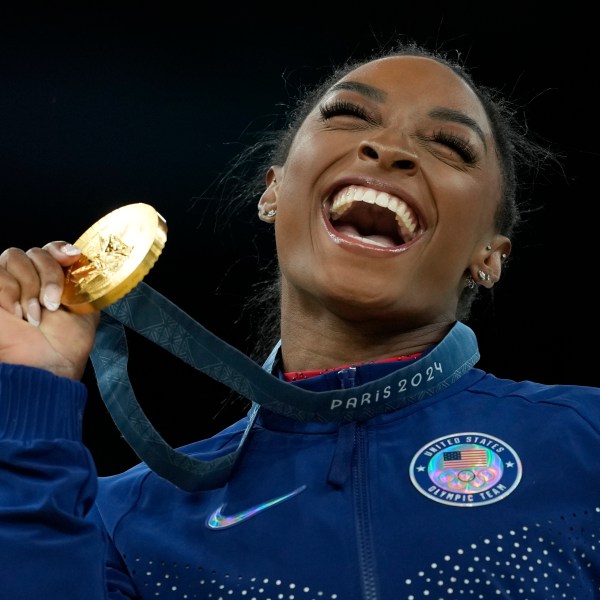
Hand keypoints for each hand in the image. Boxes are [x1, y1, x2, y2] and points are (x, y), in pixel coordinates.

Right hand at [0, 242, 99, 379]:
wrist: (41, 366)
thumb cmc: (62, 347)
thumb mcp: (85, 311)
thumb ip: (84, 284)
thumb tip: (83, 260)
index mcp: (51, 282)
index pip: (51, 250)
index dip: (60, 249)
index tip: (72, 258)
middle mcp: (27, 279)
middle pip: (35, 252)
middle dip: (49, 275)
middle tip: (53, 303)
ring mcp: (5, 285)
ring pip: (15, 257)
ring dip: (31, 287)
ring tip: (34, 316)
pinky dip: (10, 293)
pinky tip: (17, 315)